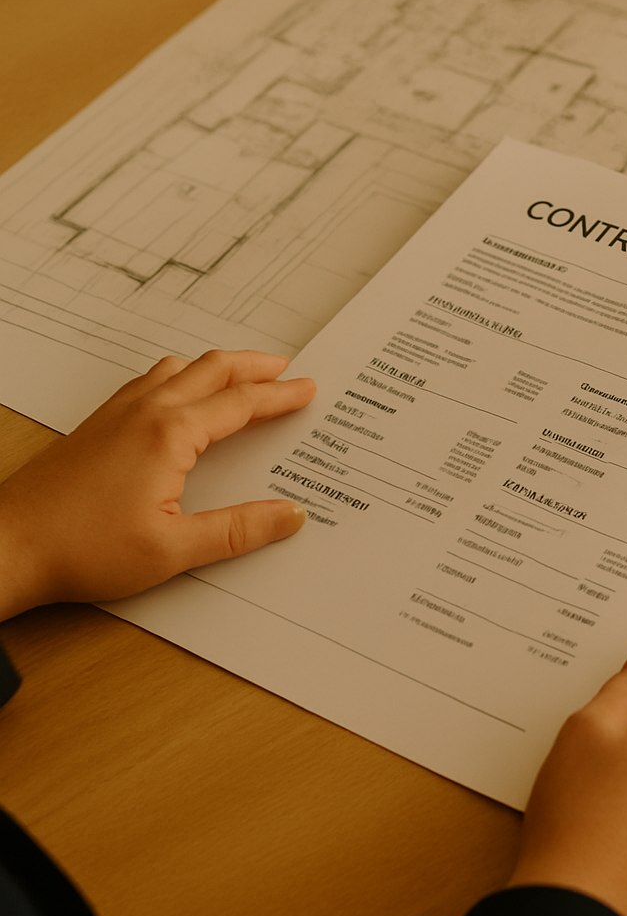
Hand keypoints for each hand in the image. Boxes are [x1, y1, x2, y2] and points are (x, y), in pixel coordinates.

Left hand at [0, 351, 315, 620]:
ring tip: (240, 373)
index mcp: (170, 434)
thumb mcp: (174, 549)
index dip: (280, 397)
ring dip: (216, 366)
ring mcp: (116, 414)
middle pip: (211, 370)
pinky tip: (179, 393)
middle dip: (254, 366)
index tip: (307, 391)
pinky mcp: (97, 426)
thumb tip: (290, 516)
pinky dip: (180, 376)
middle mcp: (145, 413)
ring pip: (177, 369)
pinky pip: (149, 382)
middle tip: (285, 369)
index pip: (241, 404)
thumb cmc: (81, 548)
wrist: (11, 546)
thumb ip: (239, 531)